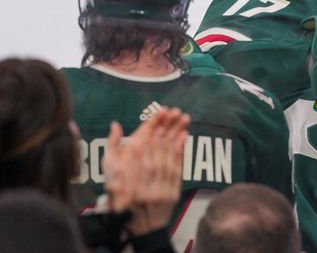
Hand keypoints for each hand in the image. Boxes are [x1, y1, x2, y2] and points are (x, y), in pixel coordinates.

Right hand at [102, 108, 190, 235]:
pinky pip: (178, 169)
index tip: (161, 112)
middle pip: (158, 147)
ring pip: (169, 156)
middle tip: (176, 111)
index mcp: (127, 174)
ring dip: (178, 135)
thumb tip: (115, 125)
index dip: (153, 127)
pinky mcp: (171, 193)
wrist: (137, 225)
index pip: (142, 144)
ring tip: (184, 118)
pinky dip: (182, 152)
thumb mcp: (110, 174)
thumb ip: (113, 148)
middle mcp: (143, 180)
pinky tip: (185, 136)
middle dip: (168, 127)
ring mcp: (159, 188)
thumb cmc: (121, 197)